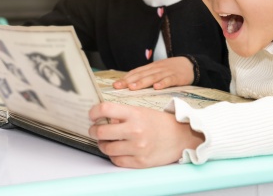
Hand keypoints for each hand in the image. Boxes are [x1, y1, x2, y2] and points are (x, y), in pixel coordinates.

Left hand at [89, 102, 203, 167]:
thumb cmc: (160, 123)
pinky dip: (113, 156)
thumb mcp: (142, 111)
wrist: (180, 137)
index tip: (92, 115)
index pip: (105, 109)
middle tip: (95, 129)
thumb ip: (123, 115)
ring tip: (106, 141)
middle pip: (101, 131)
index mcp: (135, 114)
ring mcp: (137, 147)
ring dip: (103, 144)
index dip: (93, 112)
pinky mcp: (140, 161)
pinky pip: (117, 160)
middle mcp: (135, 130)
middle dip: (94, 130)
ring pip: (107, 148)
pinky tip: (117, 150)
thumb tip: (102, 119)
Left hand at [113, 57, 193, 89]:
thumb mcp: (158, 70)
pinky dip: (163, 83)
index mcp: (152, 68)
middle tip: (119, 86)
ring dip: (142, 82)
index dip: (126, 78)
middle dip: (129, 81)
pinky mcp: (177, 77)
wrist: (191, 64)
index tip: (116, 84)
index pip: (136, 72)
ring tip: (133, 88)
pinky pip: (169, 80)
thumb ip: (147, 76)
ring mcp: (167, 72)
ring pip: (153, 77)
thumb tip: (131, 85)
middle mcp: (157, 69)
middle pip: (142, 74)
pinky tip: (157, 87)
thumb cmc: (172, 70)